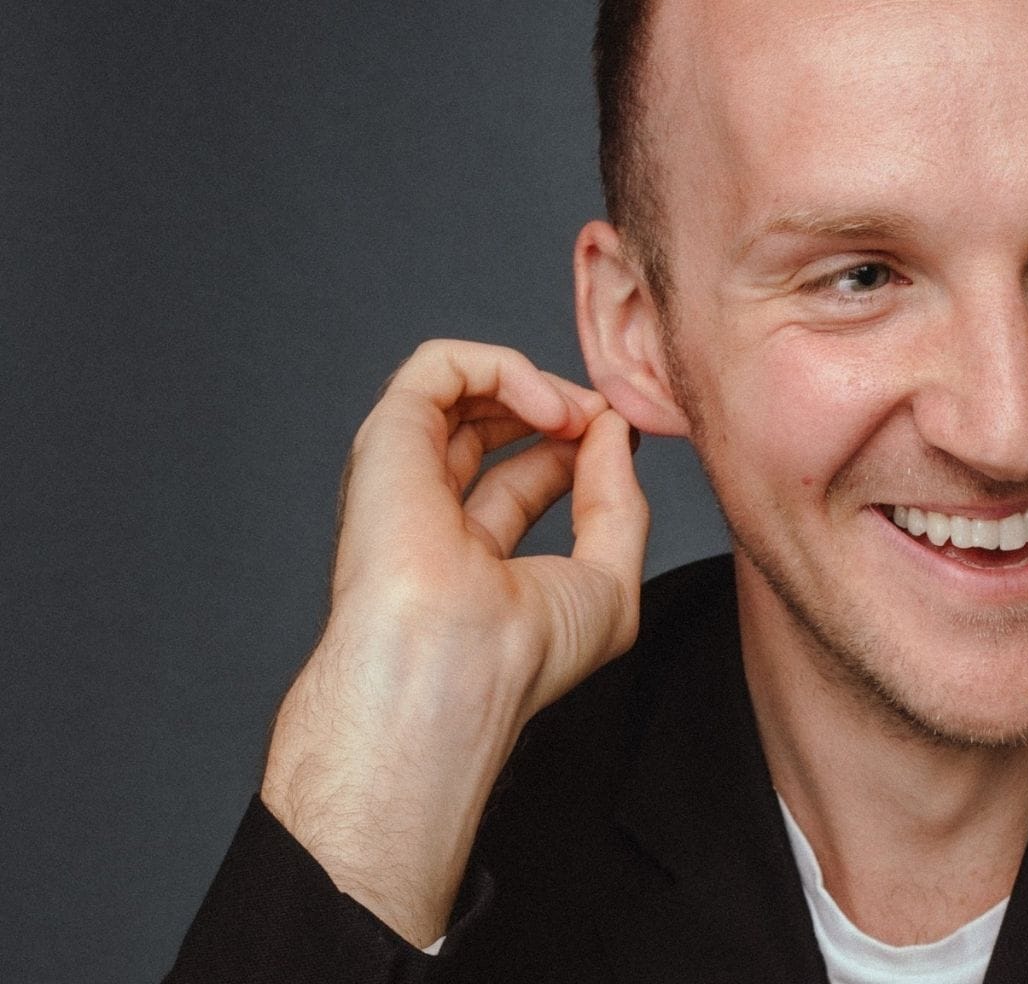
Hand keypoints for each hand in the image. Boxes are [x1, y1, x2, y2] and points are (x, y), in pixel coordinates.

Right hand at [259, 339, 646, 945]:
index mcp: (472, 554)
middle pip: (494, 425)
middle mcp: (433, 512)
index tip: (625, 441)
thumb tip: (614, 429)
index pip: (528, 473)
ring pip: (463, 389)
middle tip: (604, 418)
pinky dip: (504, 366)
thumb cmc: (520, 657)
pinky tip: (549, 406)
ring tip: (578, 412)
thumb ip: (619, 502)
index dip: (584, 444)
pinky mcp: (389, 440)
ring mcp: (406, 476)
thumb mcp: (608, 583)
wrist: (454, 674)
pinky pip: (440, 367)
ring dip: (537, 382)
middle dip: (561, 406)